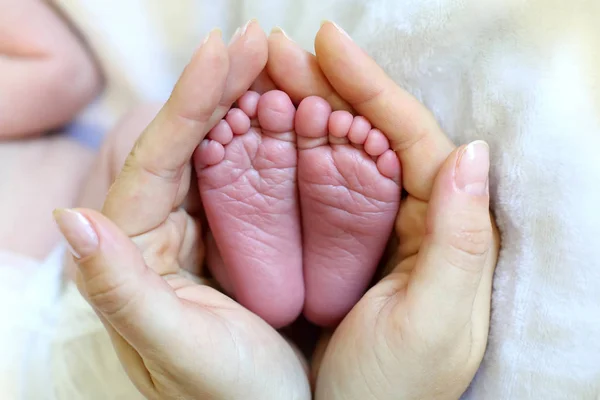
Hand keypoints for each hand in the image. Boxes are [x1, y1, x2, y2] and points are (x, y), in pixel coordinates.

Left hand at [54, 23, 309, 399]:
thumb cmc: (226, 398)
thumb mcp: (178, 350)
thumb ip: (120, 291)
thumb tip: (73, 218)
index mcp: (139, 250)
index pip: (160, 160)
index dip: (190, 101)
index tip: (222, 48)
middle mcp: (169, 230)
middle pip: (194, 143)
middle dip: (226, 88)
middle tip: (262, 41)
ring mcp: (211, 229)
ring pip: (229, 153)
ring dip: (256, 106)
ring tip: (288, 66)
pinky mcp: (247, 237)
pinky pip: (259, 178)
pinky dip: (280, 143)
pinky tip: (302, 116)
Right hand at [267, 22, 499, 398]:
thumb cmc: (395, 391)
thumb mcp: (435, 323)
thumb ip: (461, 239)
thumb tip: (472, 150)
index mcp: (444, 228)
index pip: (412, 137)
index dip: (370, 86)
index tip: (327, 42)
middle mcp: (411, 219)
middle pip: (370, 134)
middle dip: (327, 86)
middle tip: (278, 50)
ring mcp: (369, 230)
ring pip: (338, 154)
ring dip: (304, 111)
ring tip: (263, 78)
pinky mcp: (335, 247)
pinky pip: (314, 189)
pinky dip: (290, 155)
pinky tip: (263, 132)